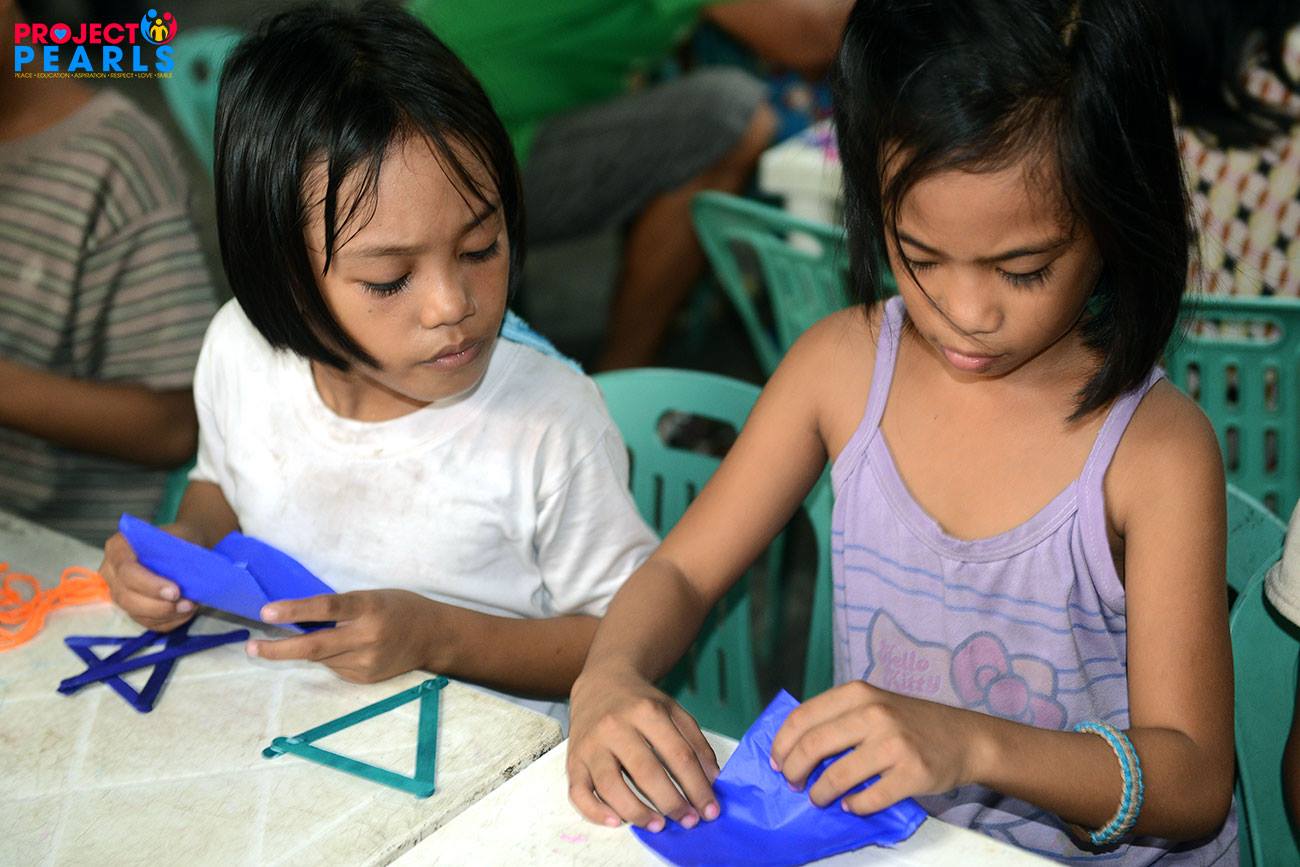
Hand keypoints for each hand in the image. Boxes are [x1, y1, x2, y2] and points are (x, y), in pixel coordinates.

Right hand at [99, 530, 195, 631]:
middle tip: (186, 604)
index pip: (126, 572)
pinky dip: (168, 621)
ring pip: (135, 614)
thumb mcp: (179, 536)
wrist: (184, 546)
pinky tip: (185, 613)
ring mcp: (119, 592)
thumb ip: (174, 553)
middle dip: (158, 606)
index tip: (175, 592)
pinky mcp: (132, 608)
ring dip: (165, 615)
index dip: (149, 585)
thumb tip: (179, 576)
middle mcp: (112, 572)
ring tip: (190, 607)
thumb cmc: (179, 538)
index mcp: (118, 548)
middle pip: (126, 598)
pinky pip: (146, 622)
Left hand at [247, 589, 440, 682]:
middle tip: (252, 647)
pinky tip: (345, 650)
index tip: (266, 613)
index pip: (326, 608)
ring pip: (321, 658)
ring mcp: (366, 662)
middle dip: (277, 649)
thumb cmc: (398, 607)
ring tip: (311, 639)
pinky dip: (330, 658)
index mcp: (369, 608)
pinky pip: (334, 668)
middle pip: (313, 646)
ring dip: (307, 649)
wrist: (433, 636)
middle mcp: (367, 637)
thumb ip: (340, 608)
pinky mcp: (364, 679)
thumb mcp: (371, 597)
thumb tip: (298, 618)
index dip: (294, 610)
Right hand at [566, 665, 720, 831]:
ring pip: (610, 785)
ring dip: (637, 812)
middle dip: (672, 803)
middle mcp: (615, 726)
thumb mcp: (673, 711)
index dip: (697, 786)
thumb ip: (695, 743)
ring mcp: (591, 744)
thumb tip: (710, 781)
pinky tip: (617, 822)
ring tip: (659, 825)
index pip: (678, 755)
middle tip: (689, 821)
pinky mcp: (573, 760)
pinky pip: (578, 792)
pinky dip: (595, 812)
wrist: (600, 683)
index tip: (710, 809)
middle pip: (646, 772)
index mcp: (646, 711)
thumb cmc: (640, 703)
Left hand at [769, 680, 989, 814]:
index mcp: (857, 693)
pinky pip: (868, 799)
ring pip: (837, 776)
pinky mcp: (912, 773)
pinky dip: (853, 807)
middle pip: (812, 746)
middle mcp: (874, 714)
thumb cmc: (909, 722)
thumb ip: (838, 717)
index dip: (782, 745)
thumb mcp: (872, 704)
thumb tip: (792, 747)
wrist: (965, 737)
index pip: (802, 718)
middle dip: (794, 771)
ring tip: (819, 798)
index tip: (776, 763)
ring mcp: (894, 744)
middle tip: (793, 784)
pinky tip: (851, 806)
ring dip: (820, 793)